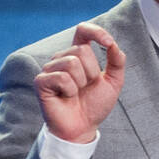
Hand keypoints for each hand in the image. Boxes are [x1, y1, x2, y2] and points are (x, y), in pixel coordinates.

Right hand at [34, 22, 126, 142]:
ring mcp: (50, 69)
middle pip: (82, 50)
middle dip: (92, 73)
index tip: (108, 43)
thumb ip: (116, 62)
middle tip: (87, 88)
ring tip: (76, 93)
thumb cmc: (95, 105)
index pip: (83, 31)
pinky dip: (70, 90)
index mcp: (78, 54)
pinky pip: (62, 77)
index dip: (96, 32)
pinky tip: (66, 97)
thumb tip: (113, 45)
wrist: (82, 127)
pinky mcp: (41, 81)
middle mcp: (62, 58)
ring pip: (72, 62)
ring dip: (81, 82)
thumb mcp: (113, 83)